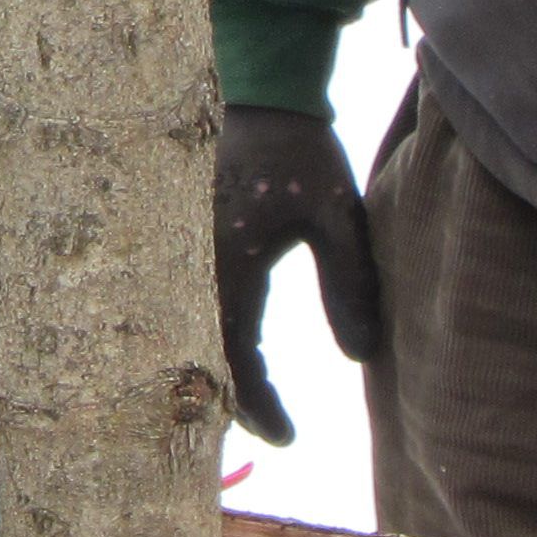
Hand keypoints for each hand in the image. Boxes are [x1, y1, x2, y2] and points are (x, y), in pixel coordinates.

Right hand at [211, 105, 385, 447]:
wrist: (259, 98)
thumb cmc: (301, 156)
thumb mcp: (338, 218)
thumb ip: (351, 284)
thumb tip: (360, 354)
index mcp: (228, 264)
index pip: (235, 357)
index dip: (258, 406)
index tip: (287, 438)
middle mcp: (190, 265)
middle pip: (197, 355)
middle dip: (227, 400)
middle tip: (264, 430)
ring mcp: (177, 253)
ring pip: (184, 333)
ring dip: (212, 370)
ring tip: (246, 403)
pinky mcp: (177, 242)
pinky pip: (182, 305)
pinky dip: (203, 337)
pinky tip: (228, 353)